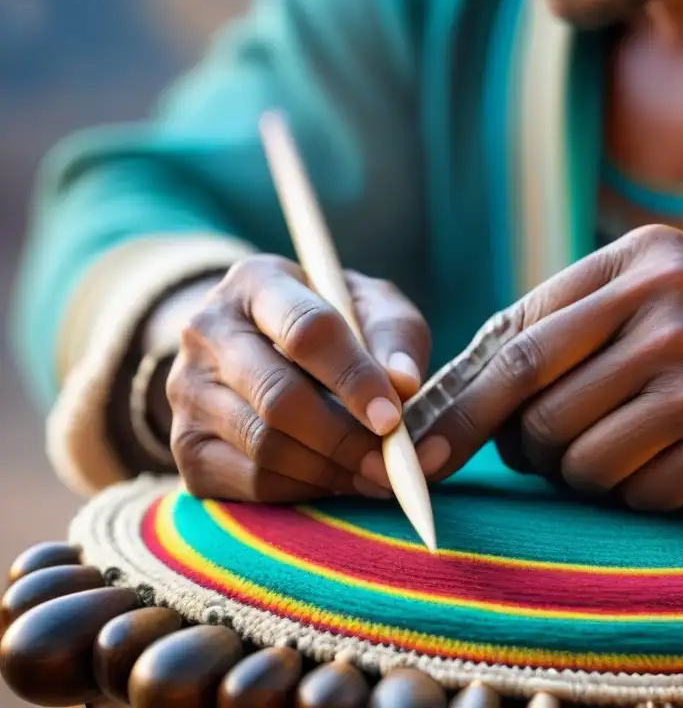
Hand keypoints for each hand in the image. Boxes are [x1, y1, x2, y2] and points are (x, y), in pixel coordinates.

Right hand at [165, 254, 447, 501]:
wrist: (261, 344)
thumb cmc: (332, 325)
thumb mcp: (371, 309)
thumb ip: (395, 339)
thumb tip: (406, 386)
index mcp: (256, 282)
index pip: (305, 331)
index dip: (353, 378)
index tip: (393, 418)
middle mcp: (207, 331)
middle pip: (278, 397)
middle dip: (345, 437)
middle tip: (392, 463)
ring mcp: (188, 391)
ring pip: (265, 446)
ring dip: (330, 469)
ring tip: (375, 472)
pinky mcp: (187, 447)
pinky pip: (251, 483)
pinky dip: (304, 490)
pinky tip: (336, 479)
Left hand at [423, 225, 682, 509]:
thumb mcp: (663, 276)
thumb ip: (575, 311)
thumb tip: (473, 374)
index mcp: (634, 265)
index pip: (512, 340)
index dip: (458, 399)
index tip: (418, 441)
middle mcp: (661, 314)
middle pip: (531, 403)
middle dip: (507, 444)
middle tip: (517, 456)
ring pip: (577, 457)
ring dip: (577, 472)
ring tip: (613, 452)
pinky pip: (638, 493)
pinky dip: (635, 492)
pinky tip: (666, 466)